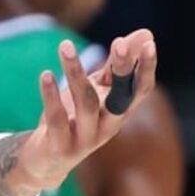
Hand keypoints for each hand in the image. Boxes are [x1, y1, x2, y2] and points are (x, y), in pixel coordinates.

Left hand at [19, 30, 157, 190]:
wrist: (47, 160)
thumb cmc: (75, 118)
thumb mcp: (96, 90)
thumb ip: (116, 65)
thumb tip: (146, 34)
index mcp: (119, 112)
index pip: (140, 90)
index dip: (146, 69)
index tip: (149, 43)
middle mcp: (108, 126)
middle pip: (120, 97)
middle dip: (122, 70)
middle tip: (118, 42)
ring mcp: (86, 138)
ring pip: (86, 104)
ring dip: (75, 72)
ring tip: (64, 45)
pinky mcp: (61, 146)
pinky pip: (57, 119)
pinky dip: (50, 96)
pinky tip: (45, 75)